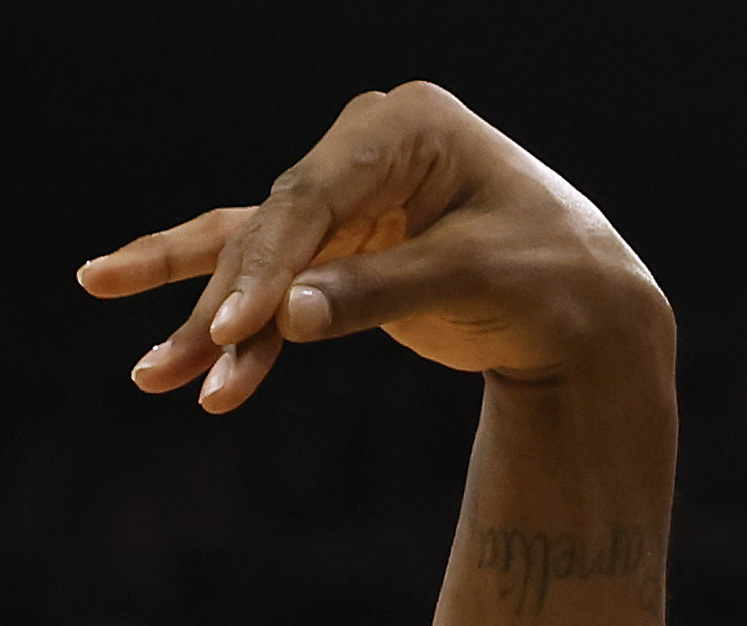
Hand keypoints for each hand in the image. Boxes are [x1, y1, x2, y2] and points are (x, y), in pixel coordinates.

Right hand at [79, 83, 659, 413]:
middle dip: (227, 307)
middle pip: (274, 231)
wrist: (595, 312)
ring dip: (211, 324)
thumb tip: (288, 320)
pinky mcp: (340, 249)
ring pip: (259, 259)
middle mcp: (364, 151)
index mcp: (405, 127)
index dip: (268, 269)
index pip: (313, 199)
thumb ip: (383, 293)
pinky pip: (270, 282)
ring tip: (151, 377)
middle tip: (176, 370)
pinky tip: (175, 359)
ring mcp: (347, 199)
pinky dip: (233, 326)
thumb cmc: (556, 278)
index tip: (234, 330)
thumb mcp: (479, 281)